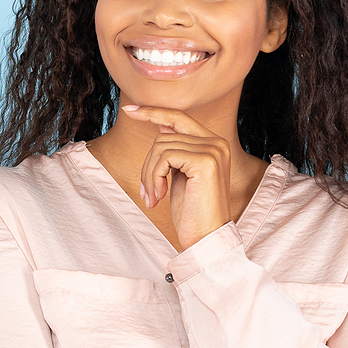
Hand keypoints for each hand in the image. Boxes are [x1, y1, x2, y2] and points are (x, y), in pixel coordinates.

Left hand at [121, 104, 232, 247]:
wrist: (206, 238)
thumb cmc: (192, 212)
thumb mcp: (180, 176)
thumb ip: (175, 151)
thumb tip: (161, 127)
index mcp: (213, 144)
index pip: (179, 117)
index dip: (153, 112)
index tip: (130, 110)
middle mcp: (217, 143)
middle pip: (164, 135)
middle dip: (148, 163)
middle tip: (146, 192)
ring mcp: (213, 150)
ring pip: (161, 147)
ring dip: (149, 175)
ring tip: (153, 197)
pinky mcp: (205, 161)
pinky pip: (164, 157)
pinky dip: (154, 177)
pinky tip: (158, 197)